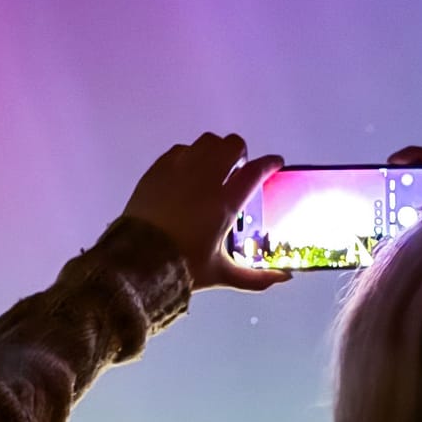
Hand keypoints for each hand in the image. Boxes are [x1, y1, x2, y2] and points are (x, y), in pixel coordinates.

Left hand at [123, 132, 292, 292]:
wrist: (137, 262)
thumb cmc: (182, 268)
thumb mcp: (222, 274)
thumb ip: (256, 278)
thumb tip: (284, 279)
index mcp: (224, 204)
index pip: (255, 171)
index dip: (269, 163)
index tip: (275, 163)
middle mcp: (205, 180)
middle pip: (232, 146)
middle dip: (240, 153)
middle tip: (237, 169)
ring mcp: (180, 170)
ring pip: (207, 141)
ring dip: (215, 150)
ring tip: (213, 166)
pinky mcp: (158, 170)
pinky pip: (181, 149)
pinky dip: (190, 155)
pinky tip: (188, 171)